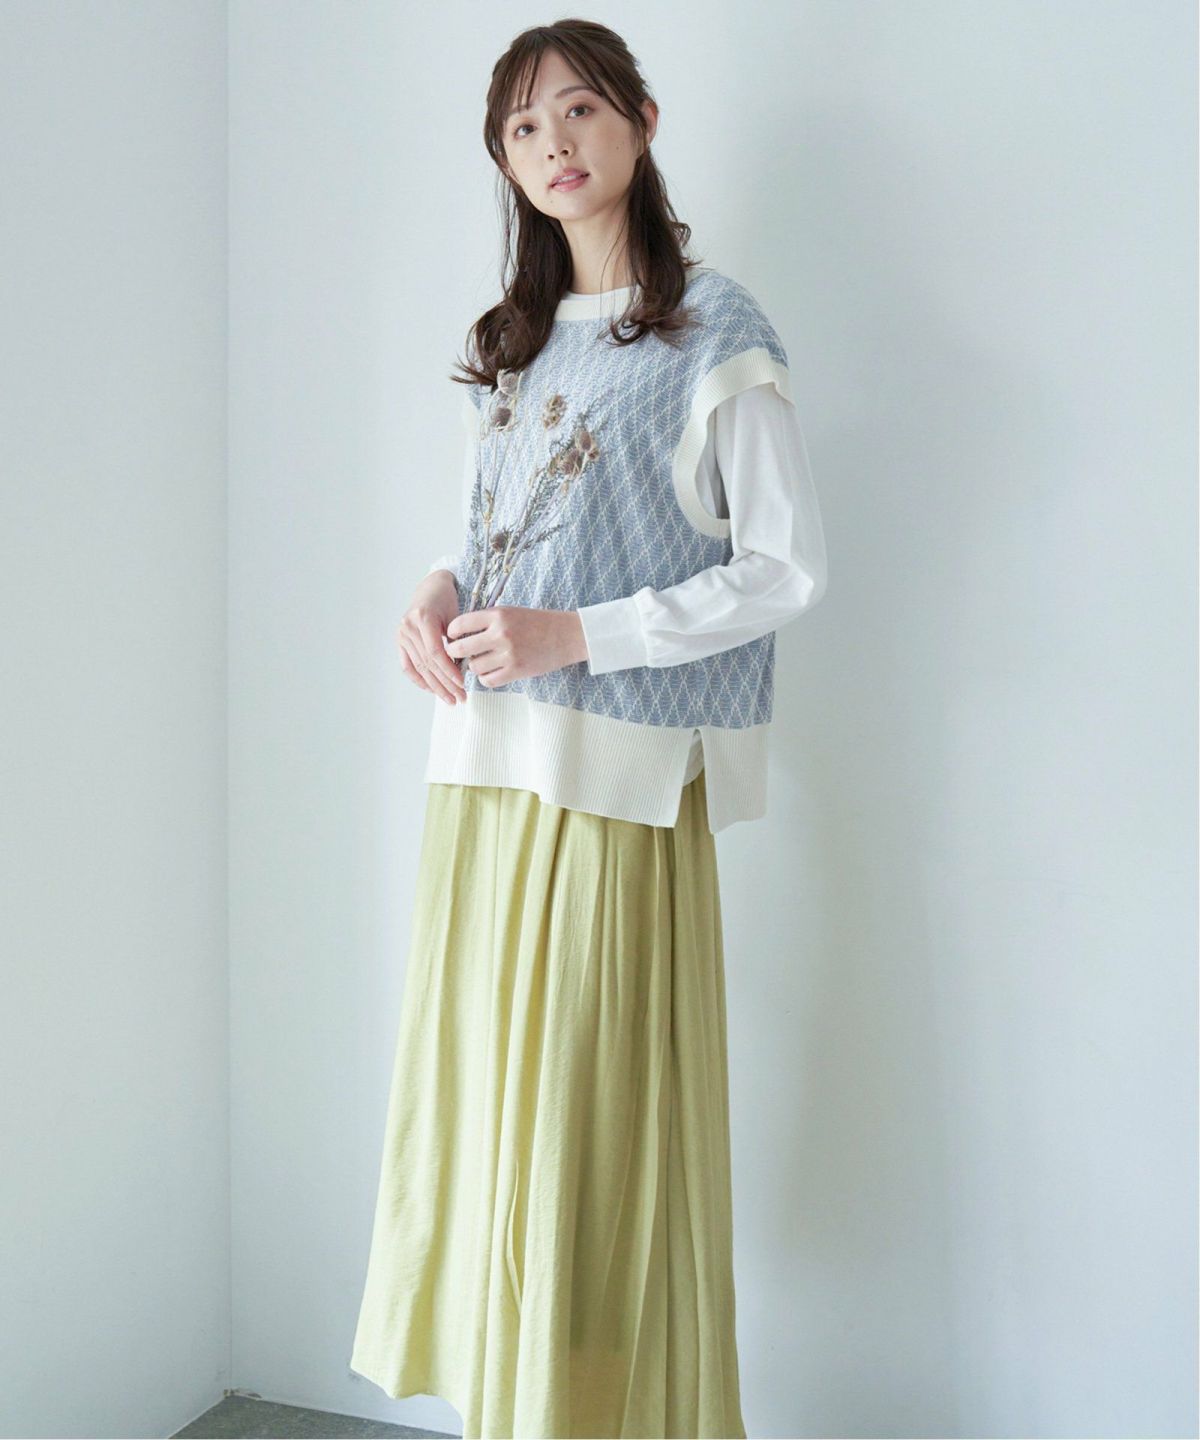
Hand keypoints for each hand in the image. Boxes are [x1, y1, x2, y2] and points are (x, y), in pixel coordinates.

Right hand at [396, 571, 467, 705]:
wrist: (430, 588)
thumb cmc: (447, 600)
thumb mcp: (456, 615)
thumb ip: (457, 640)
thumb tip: (463, 669)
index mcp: (423, 618)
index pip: (435, 652)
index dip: (449, 671)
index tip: (462, 684)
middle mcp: (408, 627)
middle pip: (427, 663)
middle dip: (444, 684)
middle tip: (459, 698)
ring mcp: (401, 635)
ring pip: (419, 667)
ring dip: (434, 686)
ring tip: (449, 699)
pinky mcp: (399, 641)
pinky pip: (408, 666)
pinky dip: (419, 680)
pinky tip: (431, 689)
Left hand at [443, 605, 588, 686]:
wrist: (567, 635)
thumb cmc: (538, 623)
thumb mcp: (511, 612)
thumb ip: (487, 621)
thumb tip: (459, 635)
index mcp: (497, 615)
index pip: (460, 624)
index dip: (452, 633)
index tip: (452, 637)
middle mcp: (500, 634)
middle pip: (460, 648)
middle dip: (455, 652)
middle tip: (457, 654)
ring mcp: (508, 654)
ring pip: (474, 666)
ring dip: (474, 666)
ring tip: (482, 662)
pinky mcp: (516, 671)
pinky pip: (488, 680)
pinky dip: (486, 678)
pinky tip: (492, 671)